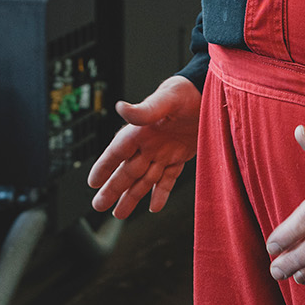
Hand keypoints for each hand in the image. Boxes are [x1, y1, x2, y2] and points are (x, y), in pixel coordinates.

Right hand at [86, 76, 200, 218]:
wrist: (212, 91)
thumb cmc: (188, 91)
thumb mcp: (167, 98)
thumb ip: (145, 109)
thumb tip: (120, 107)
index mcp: (141, 130)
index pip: (117, 152)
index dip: (104, 167)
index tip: (92, 182)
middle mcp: (149, 143)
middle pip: (127, 171)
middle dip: (113, 189)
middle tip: (98, 206)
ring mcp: (164, 151)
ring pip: (144, 179)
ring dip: (132, 196)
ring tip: (118, 214)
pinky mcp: (180, 155)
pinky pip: (168, 178)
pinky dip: (161, 193)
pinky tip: (154, 207)